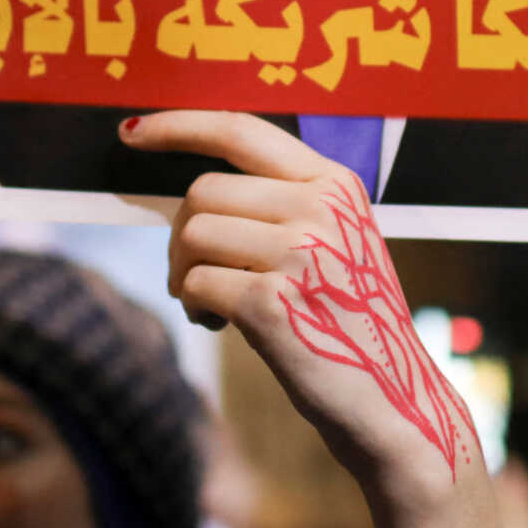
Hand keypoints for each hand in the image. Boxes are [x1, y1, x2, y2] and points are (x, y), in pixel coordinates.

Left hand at [125, 111, 478, 504]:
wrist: (394, 401)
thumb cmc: (347, 323)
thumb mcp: (334, 243)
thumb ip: (282, 206)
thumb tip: (192, 194)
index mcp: (334, 184)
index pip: (241, 131)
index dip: (179, 126)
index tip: (132, 133)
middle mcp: (321, 209)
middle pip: (204, 191)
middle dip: (182, 235)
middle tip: (196, 276)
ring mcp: (301, 254)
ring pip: (194, 235)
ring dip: (184, 273)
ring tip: (211, 303)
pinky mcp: (273, 303)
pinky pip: (196, 283)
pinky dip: (194, 305)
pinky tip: (219, 324)